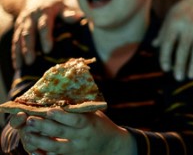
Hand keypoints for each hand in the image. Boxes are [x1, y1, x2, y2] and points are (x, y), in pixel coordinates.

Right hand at [12, 0, 80, 67]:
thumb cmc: (55, 6)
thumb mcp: (63, 6)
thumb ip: (68, 14)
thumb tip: (78, 18)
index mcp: (45, 11)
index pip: (44, 25)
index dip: (45, 37)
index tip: (48, 50)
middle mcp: (32, 17)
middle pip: (29, 33)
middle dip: (29, 48)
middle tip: (31, 62)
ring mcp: (23, 22)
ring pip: (19, 38)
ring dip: (20, 52)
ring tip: (22, 66)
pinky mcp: (18, 28)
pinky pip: (15, 41)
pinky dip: (15, 53)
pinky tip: (17, 65)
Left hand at [12, 109, 133, 154]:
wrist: (111, 146)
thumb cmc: (101, 125)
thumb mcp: (95, 115)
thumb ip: (81, 109)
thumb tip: (63, 96)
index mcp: (89, 124)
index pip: (74, 120)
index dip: (61, 116)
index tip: (48, 110)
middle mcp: (82, 138)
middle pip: (61, 133)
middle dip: (44, 126)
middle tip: (30, 120)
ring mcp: (76, 150)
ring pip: (55, 147)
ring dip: (40, 141)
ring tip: (27, 135)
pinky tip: (33, 150)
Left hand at [153, 0, 192, 80]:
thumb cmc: (185, 10)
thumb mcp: (172, 16)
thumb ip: (164, 31)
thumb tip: (154, 45)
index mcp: (175, 22)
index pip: (168, 42)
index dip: (165, 56)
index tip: (166, 68)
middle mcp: (188, 25)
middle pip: (183, 48)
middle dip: (180, 64)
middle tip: (178, 78)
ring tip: (192, 76)